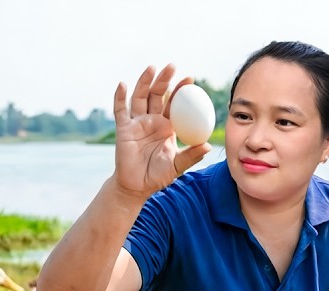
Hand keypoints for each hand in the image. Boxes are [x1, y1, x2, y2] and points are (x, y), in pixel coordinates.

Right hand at [111, 65, 212, 199]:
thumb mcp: (177, 166)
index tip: (190, 78)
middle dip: (164, 80)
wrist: (137, 187)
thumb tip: (208, 147)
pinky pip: (120, 110)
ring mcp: (136, 123)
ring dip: (144, 82)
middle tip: (172, 66)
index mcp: (167, 127)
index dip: (181, 91)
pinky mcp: (123, 128)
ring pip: (140, 97)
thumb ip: (191, 155)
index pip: (175, 104)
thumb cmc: (158, 176)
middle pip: (157, 95)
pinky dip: (120, 97)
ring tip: (152, 68)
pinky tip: (123, 85)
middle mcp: (152, 121)